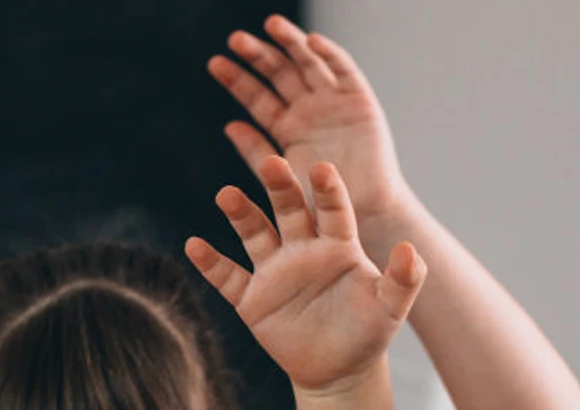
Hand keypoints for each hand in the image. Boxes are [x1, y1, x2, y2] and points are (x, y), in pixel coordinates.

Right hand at [187, 156, 423, 394]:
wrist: (339, 370)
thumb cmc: (367, 332)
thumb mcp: (390, 309)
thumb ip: (403, 280)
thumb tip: (410, 251)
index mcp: (338, 244)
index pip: (333, 210)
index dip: (328, 192)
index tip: (323, 170)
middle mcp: (302, 248)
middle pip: (288, 210)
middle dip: (280, 187)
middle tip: (272, 163)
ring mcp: (274, 270)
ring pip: (254, 234)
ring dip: (240, 214)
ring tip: (226, 195)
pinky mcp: (251, 298)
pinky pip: (228, 277)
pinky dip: (211, 263)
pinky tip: (194, 246)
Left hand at [208, 16, 407, 230]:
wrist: (364, 214)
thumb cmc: (323, 204)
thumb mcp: (283, 178)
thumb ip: (256, 153)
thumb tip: (230, 126)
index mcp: (287, 128)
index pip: (257, 98)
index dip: (238, 80)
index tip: (216, 65)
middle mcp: (308, 109)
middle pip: (279, 73)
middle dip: (259, 56)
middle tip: (236, 40)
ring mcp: (333, 101)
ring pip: (308, 63)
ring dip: (291, 42)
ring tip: (272, 25)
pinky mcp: (359, 100)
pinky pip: (344, 70)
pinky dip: (330, 54)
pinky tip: (312, 42)